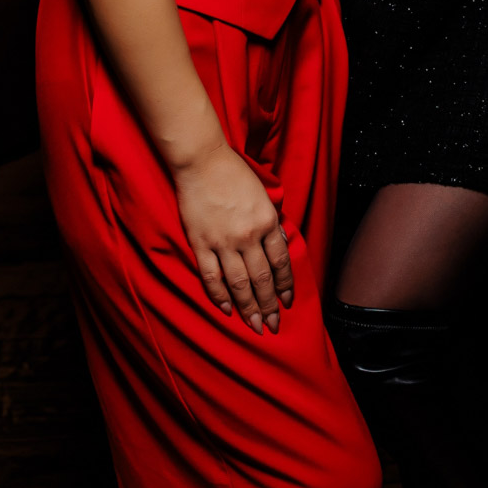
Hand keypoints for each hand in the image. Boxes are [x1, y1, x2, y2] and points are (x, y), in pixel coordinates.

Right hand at [173, 143, 292, 333]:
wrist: (202, 161)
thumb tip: (282, 243)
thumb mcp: (264, 195)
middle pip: (263, 279)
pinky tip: (227, 310)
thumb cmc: (234, 174)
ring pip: (239, 284)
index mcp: (267, 222)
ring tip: (255, 326)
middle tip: (273, 326)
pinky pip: (211, 277)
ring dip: (249, 308)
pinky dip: (219, 296)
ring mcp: (223, 242)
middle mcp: (248, 235)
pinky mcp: (200, 243)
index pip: (281, 262)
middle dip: (270, 305)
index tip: (287, 302)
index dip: (285, 286)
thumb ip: (272, 223)